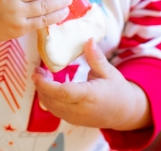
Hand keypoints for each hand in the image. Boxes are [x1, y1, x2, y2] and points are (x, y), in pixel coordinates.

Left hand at [31, 39, 151, 130]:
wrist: (123, 113)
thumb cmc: (117, 90)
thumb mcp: (109, 71)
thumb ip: (96, 57)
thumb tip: (88, 40)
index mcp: (91, 96)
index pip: (64, 93)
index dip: (47, 85)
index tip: (37, 73)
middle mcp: (81, 110)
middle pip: (53, 100)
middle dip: (40, 85)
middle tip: (37, 69)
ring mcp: (75, 118)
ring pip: (51, 106)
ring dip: (42, 91)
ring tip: (41, 74)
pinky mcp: (72, 120)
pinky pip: (54, 110)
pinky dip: (47, 98)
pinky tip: (49, 85)